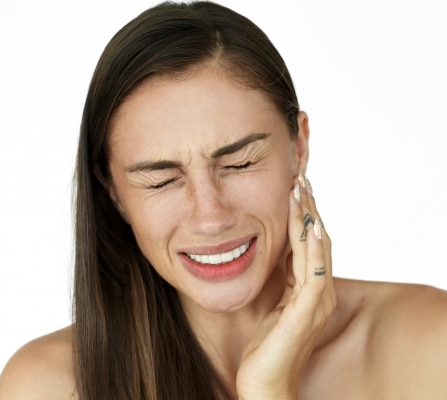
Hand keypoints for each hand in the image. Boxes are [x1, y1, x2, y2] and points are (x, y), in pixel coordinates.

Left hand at [236, 172, 335, 398]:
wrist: (264, 384)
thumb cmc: (265, 346)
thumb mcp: (271, 301)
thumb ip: (278, 277)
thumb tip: (271, 248)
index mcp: (308, 288)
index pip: (310, 242)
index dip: (303, 214)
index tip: (295, 186)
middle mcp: (318, 291)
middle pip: (318, 240)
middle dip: (308, 208)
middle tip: (300, 176)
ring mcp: (316, 302)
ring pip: (318, 251)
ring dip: (310, 219)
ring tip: (302, 190)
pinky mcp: (306, 313)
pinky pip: (314, 275)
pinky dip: (315, 250)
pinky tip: (311, 228)